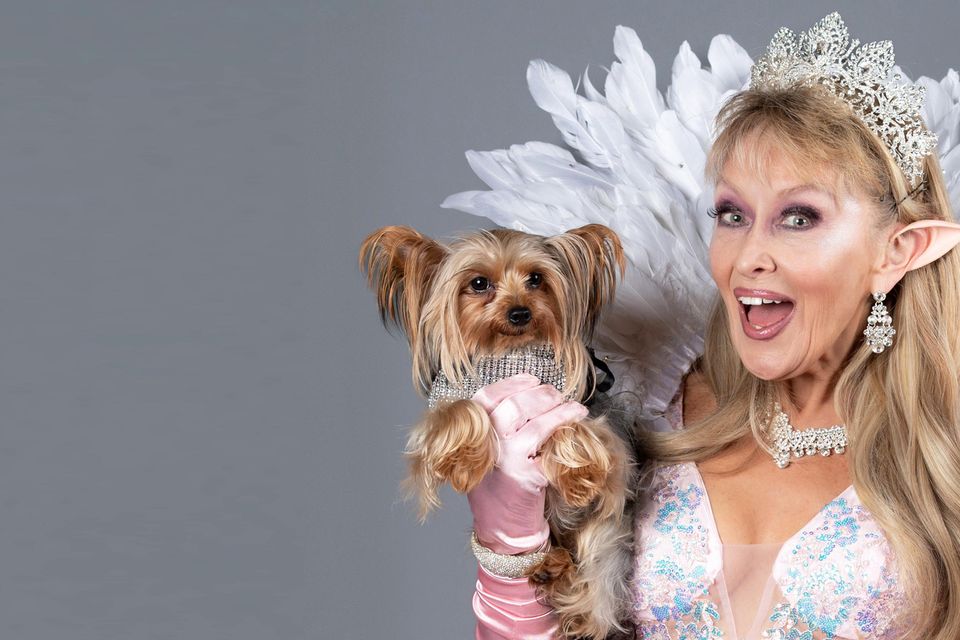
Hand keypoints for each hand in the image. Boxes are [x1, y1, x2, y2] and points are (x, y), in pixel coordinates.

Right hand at [467, 373, 588, 553]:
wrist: (501, 526)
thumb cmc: (497, 485)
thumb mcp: (487, 450)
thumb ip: (498, 425)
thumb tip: (531, 395)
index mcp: (471, 434)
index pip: (487, 396)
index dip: (512, 383)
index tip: (533, 379)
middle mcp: (484, 443)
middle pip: (513, 404)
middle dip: (541, 394)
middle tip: (558, 395)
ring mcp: (503, 458)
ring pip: (532, 419)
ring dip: (558, 408)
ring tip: (574, 407)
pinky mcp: (525, 474)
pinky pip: (548, 442)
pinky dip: (564, 426)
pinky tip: (576, 421)